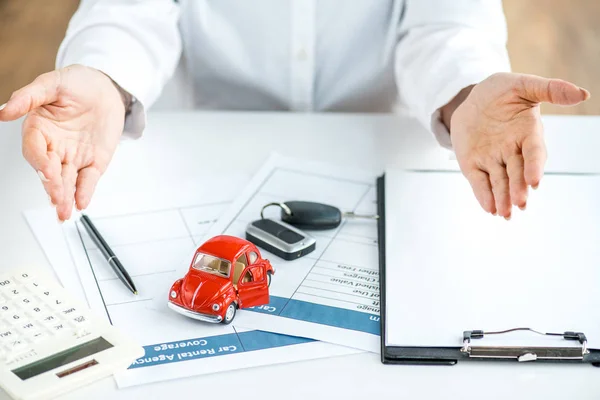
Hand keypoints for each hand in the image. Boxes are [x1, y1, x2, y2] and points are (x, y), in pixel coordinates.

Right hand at [0, 65, 126, 220]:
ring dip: (64, 196)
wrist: (105, 88)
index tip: (47, 171)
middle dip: (52, 186)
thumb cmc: (77, 83)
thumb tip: (4, 111)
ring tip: (64, 212)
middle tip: (57, 200)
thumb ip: (29, 96)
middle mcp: (53, 147)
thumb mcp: (53, 83)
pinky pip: (87, 180)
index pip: (34, 150)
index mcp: (39, 129)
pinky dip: (85, 192)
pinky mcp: (92, 162)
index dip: (40, 162)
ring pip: (66, 180)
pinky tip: (82, 203)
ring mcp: (73, 156)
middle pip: (49, 171)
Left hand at [448, 72, 589, 218]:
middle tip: (520, 203)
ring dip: (503, 198)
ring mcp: (493, 159)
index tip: (535, 182)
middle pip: (517, 173)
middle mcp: (512, 151)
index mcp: (528, 133)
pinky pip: (479, 182)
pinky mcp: (474, 165)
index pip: (534, 153)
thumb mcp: (524, 85)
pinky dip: (484, 195)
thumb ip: (550, 90)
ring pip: (500, 182)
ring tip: (505, 213)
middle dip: (519, 188)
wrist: (473, 99)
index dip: (535, 167)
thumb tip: (582, 93)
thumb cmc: (502, 91)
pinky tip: (489, 208)